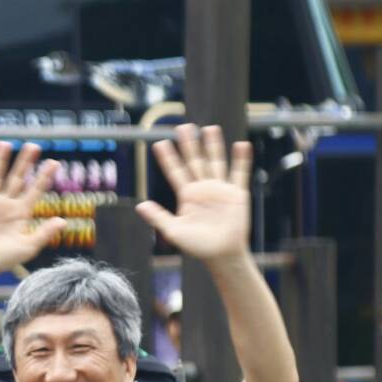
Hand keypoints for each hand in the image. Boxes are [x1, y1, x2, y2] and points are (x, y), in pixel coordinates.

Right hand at [0, 143, 64, 276]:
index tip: (54, 163)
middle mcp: (6, 204)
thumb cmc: (5, 259)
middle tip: (33, 146)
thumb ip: (44, 234)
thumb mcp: (28, 248)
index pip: (35, 190)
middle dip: (24, 163)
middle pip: (16, 178)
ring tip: (3, 144)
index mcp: (21, 212)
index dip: (44, 177)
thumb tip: (63, 221)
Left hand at [137, 124, 251, 262]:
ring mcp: (220, 189)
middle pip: (194, 161)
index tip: (159, 143)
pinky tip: (241, 145)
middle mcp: (203, 188)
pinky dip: (241, 160)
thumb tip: (140, 205)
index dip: (167, 158)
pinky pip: (239, 173)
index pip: (175, 172)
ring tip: (209, 128)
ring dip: (213, 146)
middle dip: (189, 144)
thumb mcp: (173, 231)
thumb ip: (157, 217)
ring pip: (215, 162)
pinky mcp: (236, 193)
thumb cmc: (197, 246)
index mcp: (187, 195)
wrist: (221, 254)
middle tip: (183, 127)